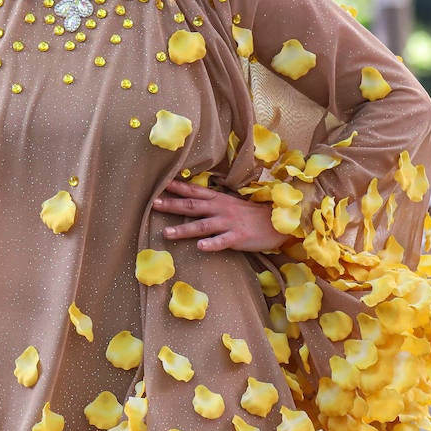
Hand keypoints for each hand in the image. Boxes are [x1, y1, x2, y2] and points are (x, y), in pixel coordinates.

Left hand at [153, 180, 290, 252]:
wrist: (278, 221)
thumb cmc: (252, 215)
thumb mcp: (231, 203)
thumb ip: (213, 203)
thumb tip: (193, 202)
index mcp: (219, 199)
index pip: (194, 190)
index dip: (177, 187)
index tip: (160, 183)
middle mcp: (221, 208)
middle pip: (192, 206)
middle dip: (172, 205)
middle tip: (153, 203)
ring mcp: (229, 223)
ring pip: (202, 226)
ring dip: (183, 230)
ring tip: (166, 233)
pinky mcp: (238, 237)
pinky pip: (222, 241)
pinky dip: (211, 244)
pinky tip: (200, 247)